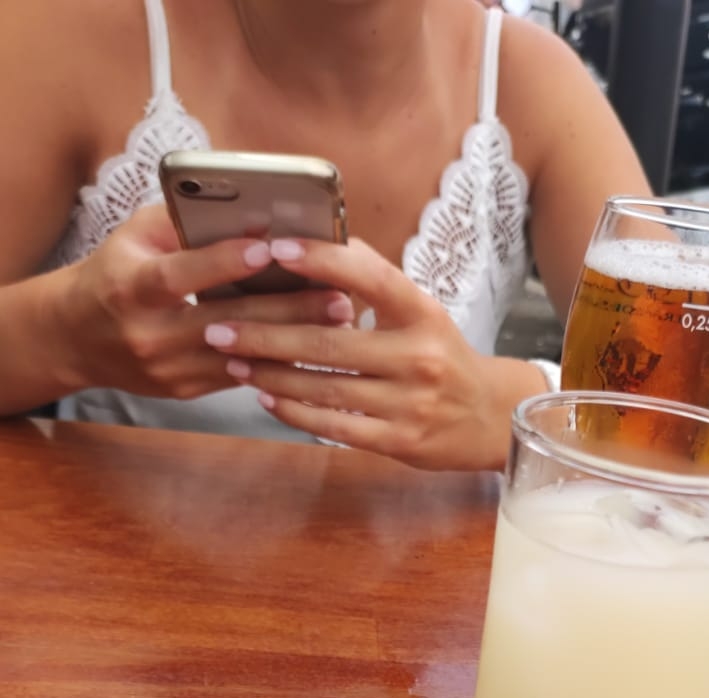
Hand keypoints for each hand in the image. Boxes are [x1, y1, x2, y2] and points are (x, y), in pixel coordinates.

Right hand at [55, 206, 355, 399]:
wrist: (76, 338)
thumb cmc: (115, 273)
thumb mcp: (133, 238)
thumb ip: (181, 222)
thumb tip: (244, 207)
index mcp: (129, 288)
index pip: (179, 276)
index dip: (223, 262)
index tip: (268, 248)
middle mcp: (148, 335)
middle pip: (224, 322)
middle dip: (285, 309)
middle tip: (337, 296)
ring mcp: (167, 370)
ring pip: (238, 356)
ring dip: (293, 339)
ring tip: (338, 322)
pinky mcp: (183, 390)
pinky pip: (236, 377)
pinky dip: (276, 361)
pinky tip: (313, 347)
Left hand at [203, 236, 544, 470]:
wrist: (490, 418)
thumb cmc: (445, 358)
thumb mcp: (422, 314)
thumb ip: (377, 286)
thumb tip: (323, 245)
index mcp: (424, 314)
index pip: (370, 277)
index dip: (322, 259)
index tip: (275, 248)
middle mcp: (418, 357)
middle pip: (329, 342)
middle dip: (265, 333)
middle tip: (218, 325)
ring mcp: (408, 403)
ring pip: (324, 386)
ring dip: (269, 375)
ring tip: (232, 361)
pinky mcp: (398, 441)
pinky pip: (334, 427)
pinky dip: (294, 412)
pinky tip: (266, 398)